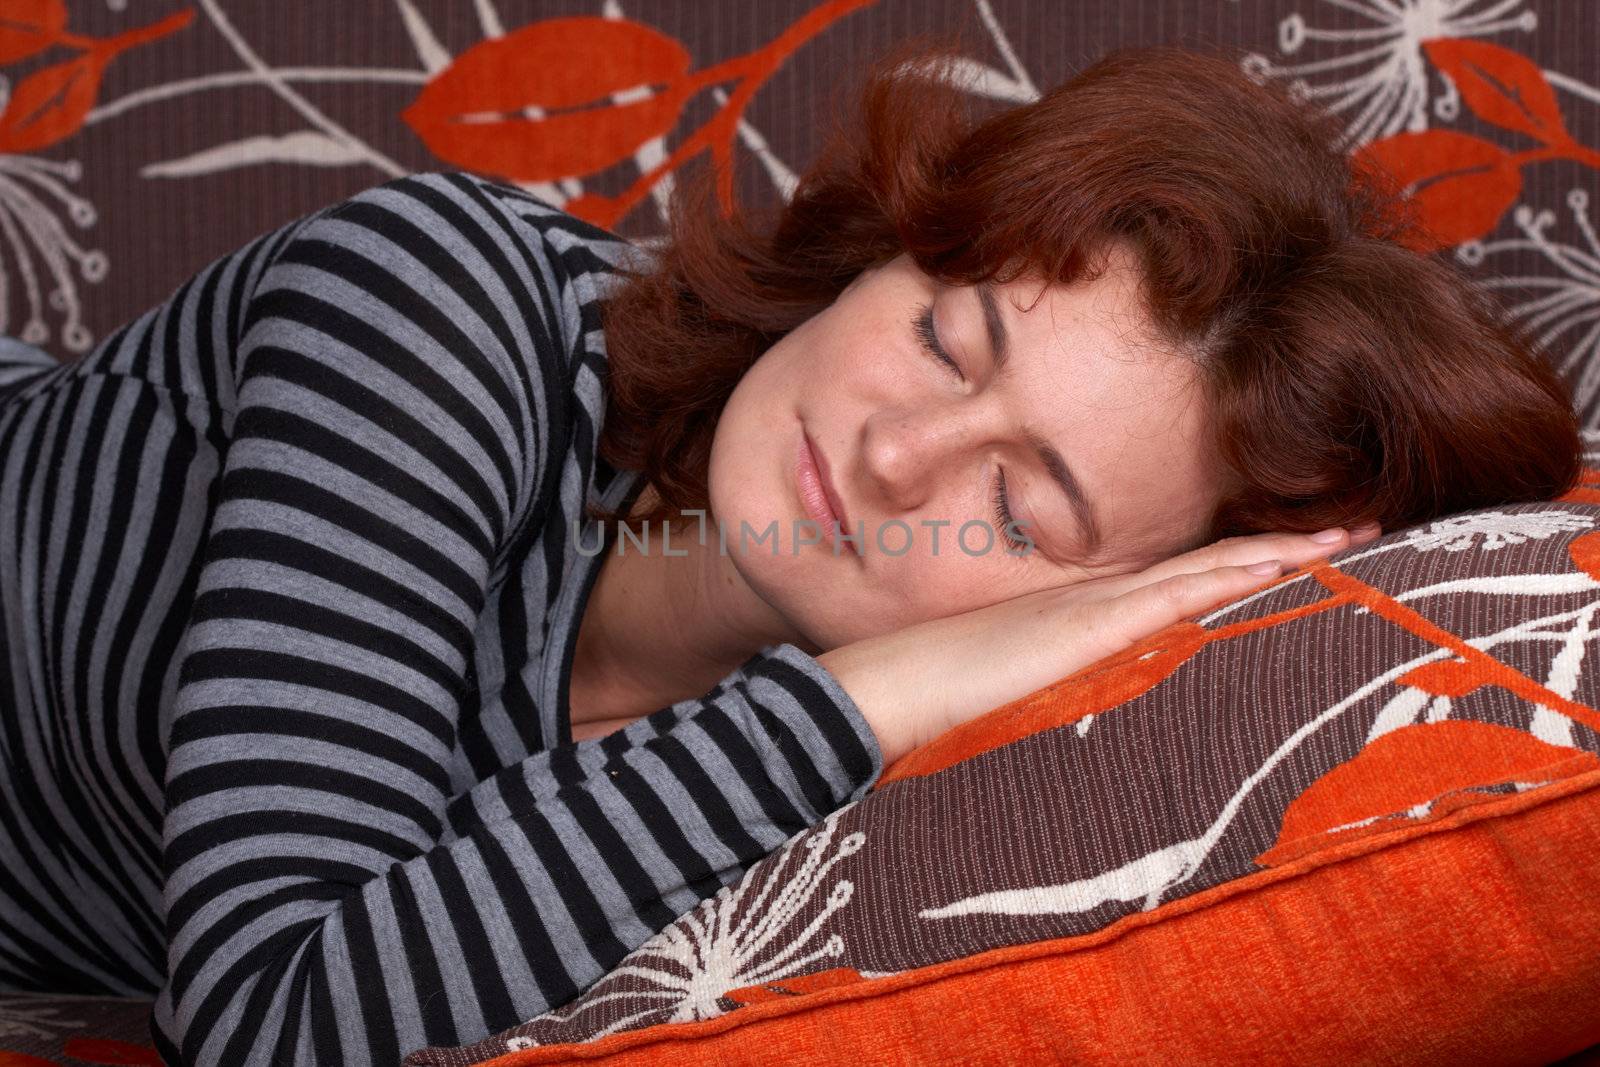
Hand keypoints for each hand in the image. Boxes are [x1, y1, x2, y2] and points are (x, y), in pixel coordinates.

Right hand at [817, 523, 1381, 765]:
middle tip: (1361, 529)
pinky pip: (1182, 597)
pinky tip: (1290, 566)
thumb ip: (1066, 697)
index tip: (1313, 557)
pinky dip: (1239, 577)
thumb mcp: (1020, 697)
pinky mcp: (1091, 629)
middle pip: (1212, 568)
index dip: (1250, 567)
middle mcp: (1103, 603)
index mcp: (1088, 618)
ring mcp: (1098, 610)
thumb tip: (1101, 722)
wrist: (888, 693)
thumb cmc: (938, 702)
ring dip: (1282, 557)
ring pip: (1210, 572)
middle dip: (1289, 550)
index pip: (1186, 585)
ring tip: (1349, 538)